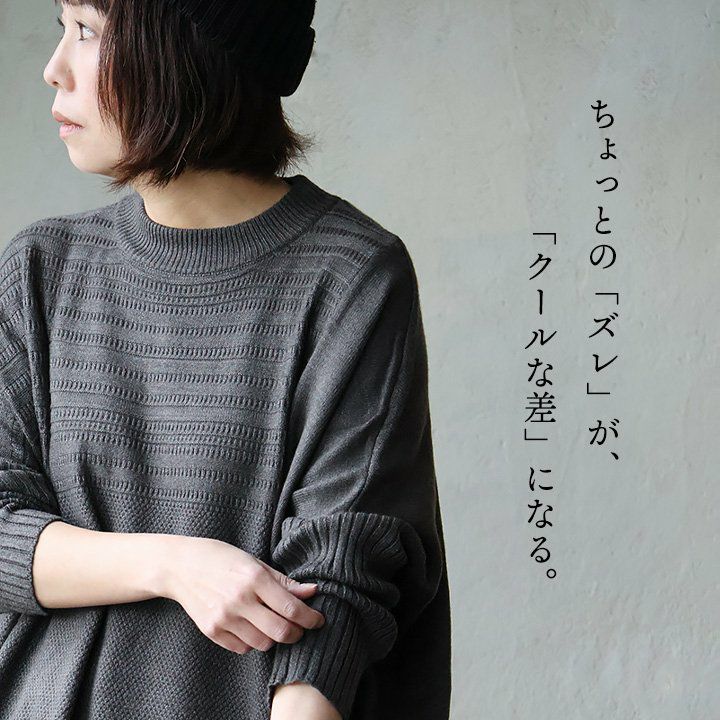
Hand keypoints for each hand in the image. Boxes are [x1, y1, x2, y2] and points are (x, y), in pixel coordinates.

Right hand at [162, 535, 324, 654]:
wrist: (181, 566)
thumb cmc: (222, 558)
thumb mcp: (255, 561)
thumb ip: (284, 581)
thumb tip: (312, 592)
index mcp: (254, 578)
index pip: (291, 608)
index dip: (310, 618)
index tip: (318, 620)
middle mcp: (239, 600)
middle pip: (280, 632)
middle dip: (297, 633)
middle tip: (300, 628)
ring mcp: (224, 618)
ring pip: (263, 643)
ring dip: (275, 638)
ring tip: (274, 625)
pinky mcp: (211, 631)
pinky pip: (242, 648)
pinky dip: (253, 641)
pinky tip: (252, 627)